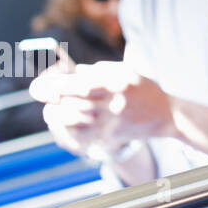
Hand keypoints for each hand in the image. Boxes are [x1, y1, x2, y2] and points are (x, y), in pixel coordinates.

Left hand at [30, 62, 173, 155]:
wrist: (166, 115)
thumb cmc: (143, 89)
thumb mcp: (126, 72)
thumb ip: (98, 71)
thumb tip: (69, 72)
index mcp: (118, 82)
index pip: (79, 84)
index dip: (57, 84)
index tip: (43, 83)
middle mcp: (114, 103)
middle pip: (72, 100)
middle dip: (53, 96)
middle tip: (41, 92)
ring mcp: (111, 122)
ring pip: (72, 118)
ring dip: (57, 112)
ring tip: (52, 108)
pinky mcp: (110, 136)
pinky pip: (80, 135)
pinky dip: (66, 129)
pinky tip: (63, 122)